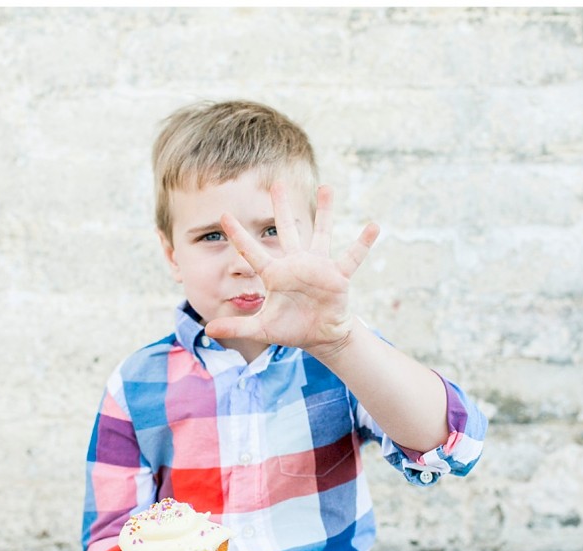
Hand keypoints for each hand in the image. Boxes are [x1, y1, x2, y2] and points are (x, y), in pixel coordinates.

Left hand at [204, 183, 379, 358]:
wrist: (320, 336)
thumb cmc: (290, 328)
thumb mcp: (262, 329)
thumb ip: (238, 326)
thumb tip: (209, 330)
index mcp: (275, 274)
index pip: (252, 251)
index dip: (238, 235)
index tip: (223, 215)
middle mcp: (295, 264)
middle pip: (287, 229)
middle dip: (281, 207)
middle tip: (277, 182)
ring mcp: (318, 267)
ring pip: (321, 233)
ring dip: (324, 212)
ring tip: (327, 187)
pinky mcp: (337, 276)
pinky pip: (352, 257)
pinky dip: (363, 243)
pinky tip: (374, 226)